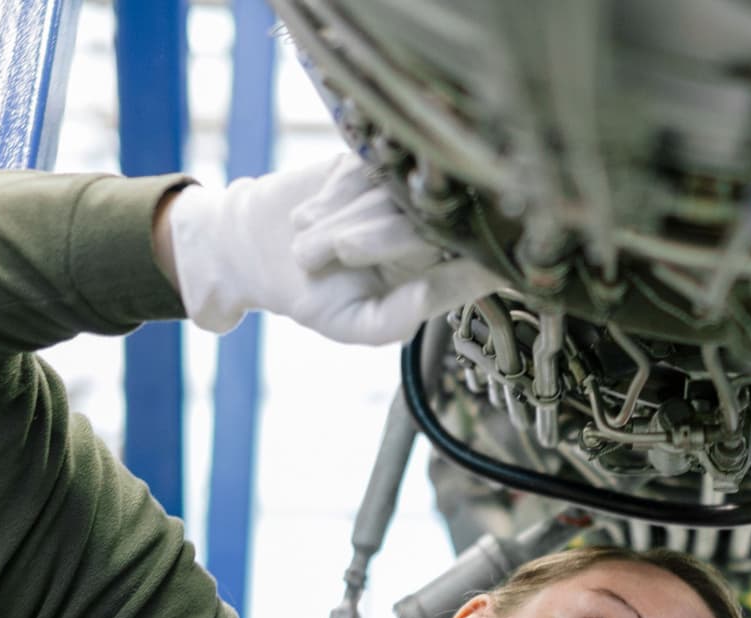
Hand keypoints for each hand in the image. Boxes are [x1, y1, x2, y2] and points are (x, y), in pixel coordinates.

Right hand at [165, 153, 502, 344]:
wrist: (265, 249)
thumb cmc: (317, 295)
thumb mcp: (350, 324)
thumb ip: (392, 322)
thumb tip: (425, 303)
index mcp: (433, 274)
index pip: (470, 268)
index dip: (475, 269)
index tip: (485, 269)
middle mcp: (426, 231)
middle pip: (416, 226)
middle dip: (366, 241)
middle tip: (326, 258)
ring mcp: (400, 194)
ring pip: (384, 196)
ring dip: (336, 222)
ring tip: (310, 246)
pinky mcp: (372, 161)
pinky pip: (360, 171)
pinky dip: (330, 196)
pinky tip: (313, 214)